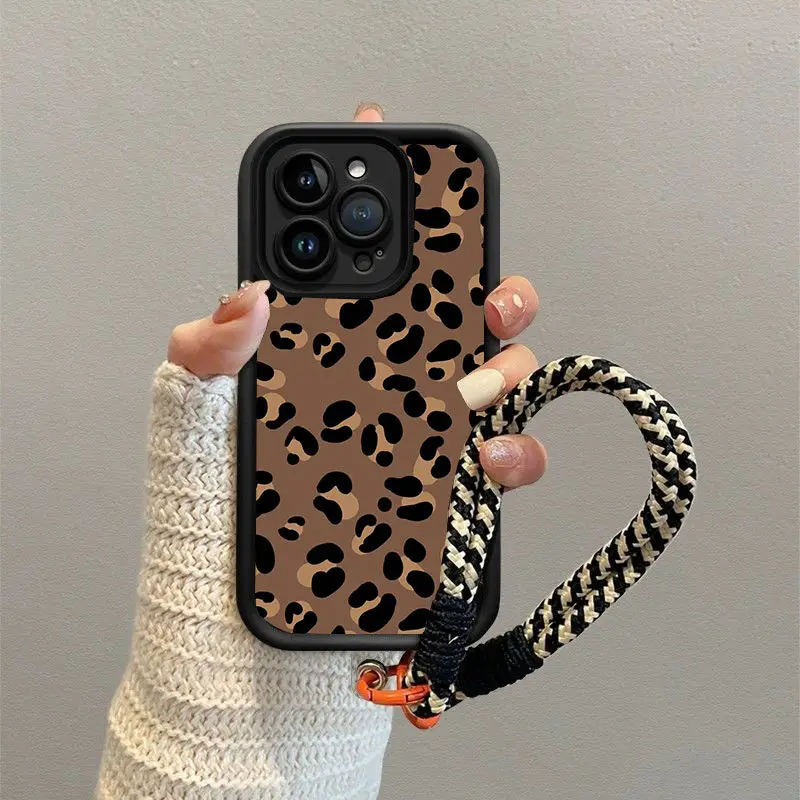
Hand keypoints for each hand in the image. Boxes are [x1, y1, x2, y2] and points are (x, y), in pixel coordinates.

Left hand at [168, 104, 546, 492]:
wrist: (236, 561)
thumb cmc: (217, 475)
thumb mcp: (205, 399)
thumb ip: (213, 345)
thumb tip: (249, 294)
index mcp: (337, 335)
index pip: (368, 258)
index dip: (379, 191)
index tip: (384, 139)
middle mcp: (393, 369)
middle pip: (463, 303)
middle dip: (489, 279)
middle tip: (482, 292)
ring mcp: (428, 421)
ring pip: (504, 370)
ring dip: (512, 363)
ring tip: (484, 380)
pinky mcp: (450, 478)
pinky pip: (509, 455)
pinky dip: (516, 449)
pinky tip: (488, 451)